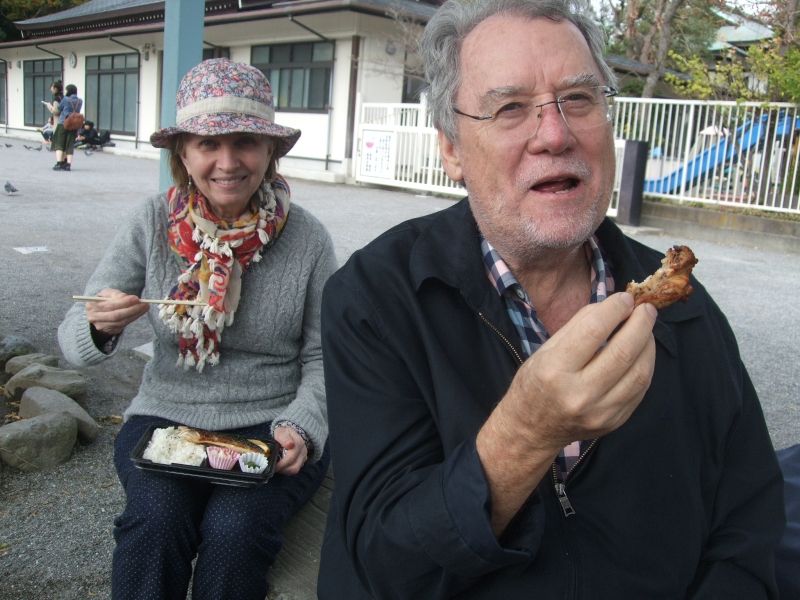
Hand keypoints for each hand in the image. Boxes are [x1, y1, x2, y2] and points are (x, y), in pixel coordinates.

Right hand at [85, 288, 148, 335]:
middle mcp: (94, 318)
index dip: (124, 302)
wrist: (99, 312)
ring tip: (144, 307)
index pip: (110, 305)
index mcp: (91, 306)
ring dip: (135, 314)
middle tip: (144, 304)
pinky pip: (123, 325)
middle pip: (116, 316)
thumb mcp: (107, 294)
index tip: (136, 298)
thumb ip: (116, 294)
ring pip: (121, 322)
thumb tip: (127, 297)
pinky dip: (133, 318)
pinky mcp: (110, 330)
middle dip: (132, 310)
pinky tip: (139, 312)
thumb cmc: (104, 300)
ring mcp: (102, 326)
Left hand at [273, 425, 308, 475]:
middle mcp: (303, 452)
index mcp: (298, 443)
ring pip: (295, 470)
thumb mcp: (281, 432)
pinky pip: (295, 470)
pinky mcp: (302, 462)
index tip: (273, 464)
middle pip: (294, 466)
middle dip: (282, 468)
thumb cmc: (284, 433)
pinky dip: (287, 470)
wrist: (291, 433)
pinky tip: (281, 467)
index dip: (281, 463)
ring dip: (284, 471)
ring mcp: (303, 458)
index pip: (291, 457)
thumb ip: (284, 438)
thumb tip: (290, 445)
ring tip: (276, 467)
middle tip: (273, 467)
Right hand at [477, 292, 656, 533]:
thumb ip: (580, 327)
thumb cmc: (535, 383)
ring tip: (646, 329)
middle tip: (646, 309)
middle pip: (623, 351)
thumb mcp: (546, 350)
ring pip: (639, 372)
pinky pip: (640, 390)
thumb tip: (614, 306)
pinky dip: (645, 366)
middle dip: (640, 324)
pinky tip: (641, 353)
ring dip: (648, 345)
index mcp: (555, 370)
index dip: (615, 309)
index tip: (625, 298)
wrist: (532, 430)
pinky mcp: (614, 422)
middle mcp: (579, 394)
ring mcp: (600, 412)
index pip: (594, 330)